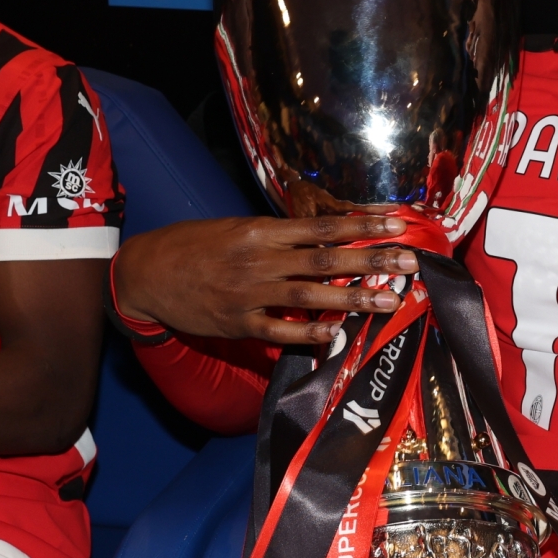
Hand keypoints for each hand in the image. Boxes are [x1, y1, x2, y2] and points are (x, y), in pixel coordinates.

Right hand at [111, 216, 419, 344]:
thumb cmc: (193, 245)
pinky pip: (280, 331)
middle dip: (372, 261)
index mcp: (261, 231)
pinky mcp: (238, 323)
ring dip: (354, 299)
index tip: (397, 223)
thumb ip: (276, 235)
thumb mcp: (235, 228)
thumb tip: (322, 236)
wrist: (147, 273)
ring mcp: (250, 294)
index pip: (321, 226)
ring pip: (311, 296)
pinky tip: (337, 333)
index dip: (361, 225)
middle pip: (325, 259)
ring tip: (390, 300)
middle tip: (410, 262)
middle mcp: (260, 260)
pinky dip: (309, 333)